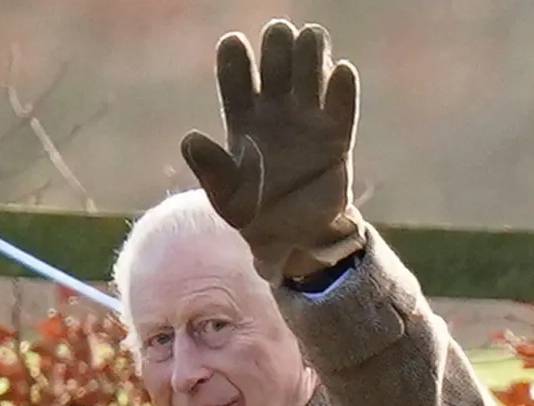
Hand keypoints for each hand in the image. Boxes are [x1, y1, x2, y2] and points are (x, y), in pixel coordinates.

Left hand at [180, 20, 365, 281]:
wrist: (294, 240)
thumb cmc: (253, 215)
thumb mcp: (226, 198)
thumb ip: (210, 169)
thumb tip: (190, 139)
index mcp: (242, 118)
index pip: (236, 76)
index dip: (234, 57)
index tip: (234, 43)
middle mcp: (276, 110)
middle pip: (277, 61)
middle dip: (278, 45)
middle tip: (279, 37)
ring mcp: (308, 120)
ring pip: (311, 71)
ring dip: (311, 53)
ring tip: (309, 44)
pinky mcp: (337, 136)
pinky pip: (342, 105)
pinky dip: (343, 87)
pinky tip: (341, 73)